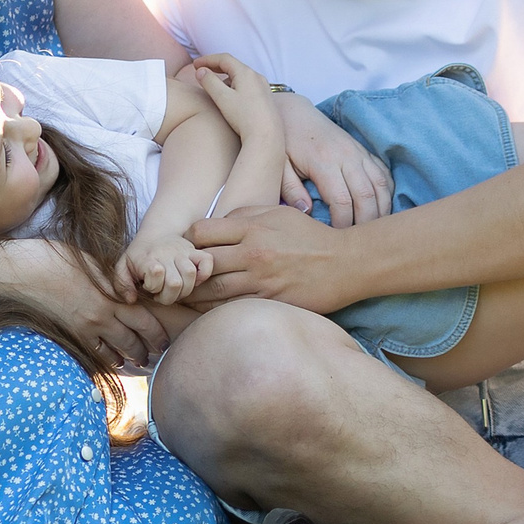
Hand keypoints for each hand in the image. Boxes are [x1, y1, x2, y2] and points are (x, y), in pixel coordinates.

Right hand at [0, 236, 170, 365]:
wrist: (21, 273)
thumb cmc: (56, 259)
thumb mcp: (92, 262)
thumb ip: (113, 279)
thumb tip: (130, 290)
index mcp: (110, 296)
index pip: (144, 320)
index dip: (158, 333)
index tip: (166, 339)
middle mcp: (100, 316)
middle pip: (133, 340)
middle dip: (148, 350)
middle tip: (158, 355)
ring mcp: (84, 328)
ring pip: (115, 351)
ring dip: (129, 357)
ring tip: (140, 361)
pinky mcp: (70, 333)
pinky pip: (94, 353)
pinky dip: (107, 358)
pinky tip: (114, 361)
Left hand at [123, 232, 212, 306]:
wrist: (157, 233)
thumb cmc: (138, 257)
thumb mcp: (123, 268)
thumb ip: (121, 285)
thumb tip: (132, 299)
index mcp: (147, 258)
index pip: (155, 273)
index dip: (153, 287)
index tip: (148, 287)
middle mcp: (166, 253)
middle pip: (175, 283)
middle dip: (169, 296)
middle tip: (162, 294)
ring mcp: (183, 252)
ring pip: (191, 275)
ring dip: (184, 290)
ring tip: (175, 290)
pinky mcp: (196, 252)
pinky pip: (208, 262)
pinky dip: (204, 274)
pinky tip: (193, 281)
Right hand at [184, 52, 283, 140]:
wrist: (266, 136)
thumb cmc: (244, 117)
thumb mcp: (222, 98)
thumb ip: (209, 82)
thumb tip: (201, 71)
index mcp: (246, 73)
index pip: (224, 59)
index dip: (207, 59)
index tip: (195, 64)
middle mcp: (257, 77)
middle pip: (233, 66)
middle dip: (216, 67)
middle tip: (202, 71)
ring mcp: (263, 87)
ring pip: (240, 77)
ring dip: (225, 78)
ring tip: (214, 87)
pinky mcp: (265, 99)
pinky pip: (247, 86)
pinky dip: (235, 86)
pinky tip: (230, 98)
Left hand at [186, 204, 367, 314]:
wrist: (346, 263)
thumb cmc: (310, 236)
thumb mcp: (279, 212)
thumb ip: (246, 213)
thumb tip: (217, 220)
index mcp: (253, 228)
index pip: (201, 232)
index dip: (189, 240)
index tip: (189, 248)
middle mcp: (254, 254)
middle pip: (202, 263)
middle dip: (186, 270)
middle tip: (177, 276)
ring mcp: (262, 281)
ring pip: (213, 290)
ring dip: (195, 294)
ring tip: (184, 296)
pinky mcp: (271, 302)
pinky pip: (233, 308)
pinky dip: (215, 310)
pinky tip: (207, 311)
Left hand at [274, 93, 393, 228]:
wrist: (292, 112)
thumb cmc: (282, 142)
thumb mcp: (278, 165)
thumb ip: (290, 189)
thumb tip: (307, 213)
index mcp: (323, 161)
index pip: (342, 200)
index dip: (343, 224)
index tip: (336, 240)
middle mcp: (346, 156)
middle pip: (367, 196)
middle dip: (366, 223)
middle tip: (360, 244)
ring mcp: (358, 152)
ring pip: (381, 185)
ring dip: (382, 210)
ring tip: (374, 232)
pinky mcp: (364, 151)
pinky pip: (383, 174)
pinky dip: (386, 193)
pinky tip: (381, 210)